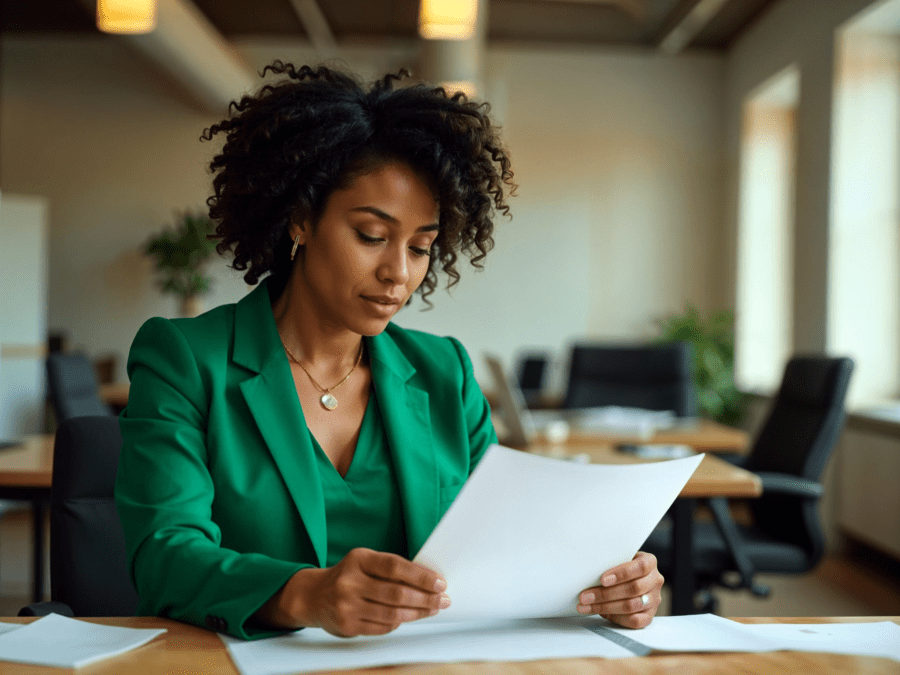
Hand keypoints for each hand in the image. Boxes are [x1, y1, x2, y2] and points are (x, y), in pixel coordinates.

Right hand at [258, 548, 449, 636]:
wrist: (313, 596)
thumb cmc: (348, 576)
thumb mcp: (364, 562)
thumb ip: (390, 568)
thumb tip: (428, 579)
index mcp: (358, 559)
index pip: (395, 566)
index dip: (420, 576)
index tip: (440, 583)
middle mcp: (350, 582)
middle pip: (396, 594)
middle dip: (425, 598)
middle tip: (443, 600)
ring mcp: (347, 605)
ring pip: (392, 613)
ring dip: (417, 613)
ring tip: (432, 610)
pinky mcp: (347, 625)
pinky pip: (382, 627)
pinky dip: (399, 622)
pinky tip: (408, 617)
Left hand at [576, 551, 662, 628]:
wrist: (632, 578)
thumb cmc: (621, 567)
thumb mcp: (619, 558)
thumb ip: (611, 562)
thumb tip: (589, 572)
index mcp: (650, 562)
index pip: (640, 567)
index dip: (622, 574)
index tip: (602, 580)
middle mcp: (655, 581)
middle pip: (634, 589)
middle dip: (606, 594)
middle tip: (585, 596)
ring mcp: (654, 600)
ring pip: (632, 606)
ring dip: (605, 607)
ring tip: (587, 605)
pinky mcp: (649, 616)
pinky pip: (635, 621)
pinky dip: (616, 618)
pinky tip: (601, 613)